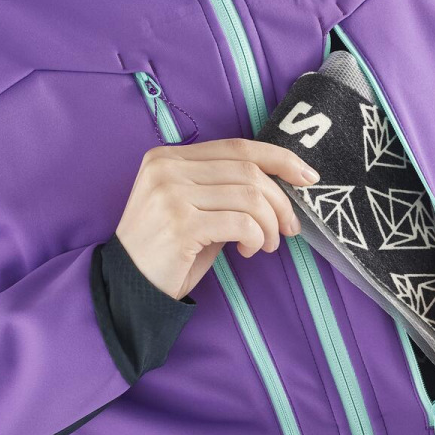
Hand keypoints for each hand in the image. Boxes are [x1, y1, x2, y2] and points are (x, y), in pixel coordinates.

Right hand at [115, 137, 318, 299]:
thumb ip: (224, 189)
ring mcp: (171, 194)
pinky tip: (249, 250)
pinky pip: (241, 223)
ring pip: (250, 196)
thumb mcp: (192, 209)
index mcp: (168, 157)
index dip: (279, 158)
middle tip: (290, 228)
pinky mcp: (180, 224)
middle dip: (280, 200)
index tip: (307, 176)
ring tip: (267, 244)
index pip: (236, 147)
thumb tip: (280, 185)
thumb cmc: (167, 251)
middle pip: (248, 170)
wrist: (127, 287)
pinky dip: (256, 237)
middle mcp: (167, 168)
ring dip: (270, 224)